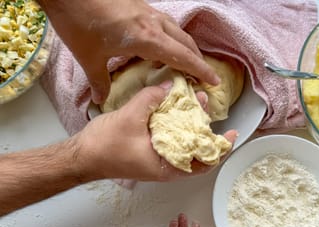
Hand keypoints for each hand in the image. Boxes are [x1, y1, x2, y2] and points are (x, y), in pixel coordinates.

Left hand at [38, 0, 219, 103]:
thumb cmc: (78, 22)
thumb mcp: (89, 57)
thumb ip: (99, 81)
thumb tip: (100, 100)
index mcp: (147, 38)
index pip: (184, 57)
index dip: (201, 70)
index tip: (214, 81)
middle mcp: (153, 23)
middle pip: (187, 43)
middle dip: (197, 60)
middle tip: (201, 77)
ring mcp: (147, 11)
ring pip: (178, 31)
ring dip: (186, 48)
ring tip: (185, 63)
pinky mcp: (140, 6)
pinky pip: (165, 24)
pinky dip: (172, 37)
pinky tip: (161, 46)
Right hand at [71, 83, 236, 181]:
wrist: (80, 157)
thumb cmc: (105, 147)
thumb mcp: (131, 118)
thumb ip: (152, 99)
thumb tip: (171, 85)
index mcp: (168, 167)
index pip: (204, 162)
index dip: (220, 149)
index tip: (232, 134)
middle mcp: (166, 166)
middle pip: (195, 149)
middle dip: (203, 126)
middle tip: (205, 103)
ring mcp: (157, 159)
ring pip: (182, 142)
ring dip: (189, 122)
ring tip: (192, 100)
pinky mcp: (148, 151)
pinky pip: (168, 138)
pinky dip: (174, 124)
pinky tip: (173, 107)